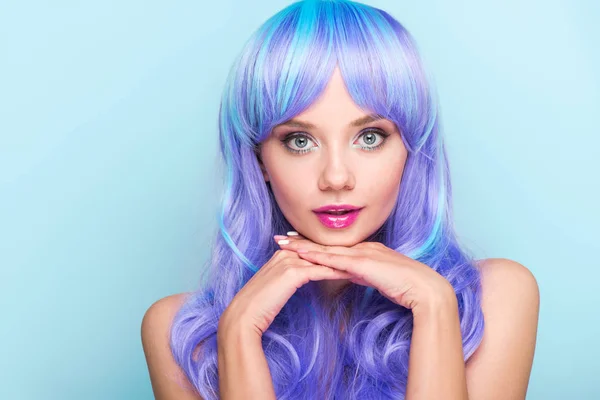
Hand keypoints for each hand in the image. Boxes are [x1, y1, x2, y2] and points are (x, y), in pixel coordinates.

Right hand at [218, 234, 353, 338]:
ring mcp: (288, 262)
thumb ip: (288, 277)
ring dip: (341, 261)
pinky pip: (320, 271)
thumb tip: (301, 277)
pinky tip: (349, 274)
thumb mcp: (275, 286)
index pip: (311, 249)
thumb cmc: (259, 305)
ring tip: (359, 263)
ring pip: (321, 259)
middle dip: (338, 253)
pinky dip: (335, 272)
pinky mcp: (293, 273)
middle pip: (318, 251)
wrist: (244, 316)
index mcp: (281, 254)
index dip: (328, 252)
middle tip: (359, 253)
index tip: (346, 253)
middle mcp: (285, 253)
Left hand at [277, 236, 454, 312]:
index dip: (314, 244)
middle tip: (280, 238)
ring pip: (326, 248)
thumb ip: (365, 274)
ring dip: (302, 246)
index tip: (295, 242)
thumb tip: (352, 274)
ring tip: (282, 244)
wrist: (425, 289)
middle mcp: (362, 247)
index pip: (334, 246)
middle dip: (301, 241)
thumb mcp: (380, 278)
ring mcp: (363, 253)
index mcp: (367, 250)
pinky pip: (335, 259)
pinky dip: (316, 256)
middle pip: (326, 243)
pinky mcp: (363, 263)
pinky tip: (301, 255)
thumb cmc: (407, 287)